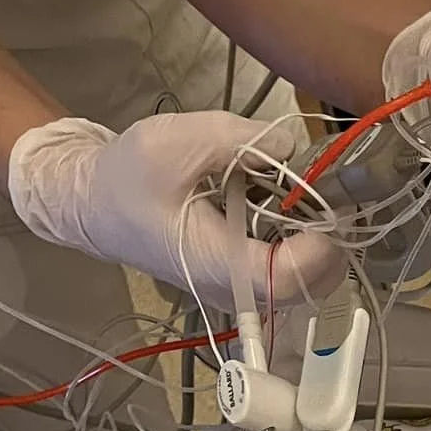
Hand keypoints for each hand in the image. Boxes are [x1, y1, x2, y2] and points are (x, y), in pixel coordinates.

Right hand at [8, 113, 342, 308]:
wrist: (92, 203)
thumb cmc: (127, 177)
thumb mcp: (175, 142)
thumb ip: (239, 140)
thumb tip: (291, 144)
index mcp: (218, 266)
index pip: (288, 277)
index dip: (322, 245)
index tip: (334, 202)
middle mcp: (234, 290)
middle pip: (308, 286)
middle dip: (332, 242)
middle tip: (338, 192)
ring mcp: (239, 290)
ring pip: (304, 282)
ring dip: (322, 241)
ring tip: (321, 194)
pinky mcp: (240, 279)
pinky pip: (287, 270)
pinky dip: (303, 241)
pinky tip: (297, 204)